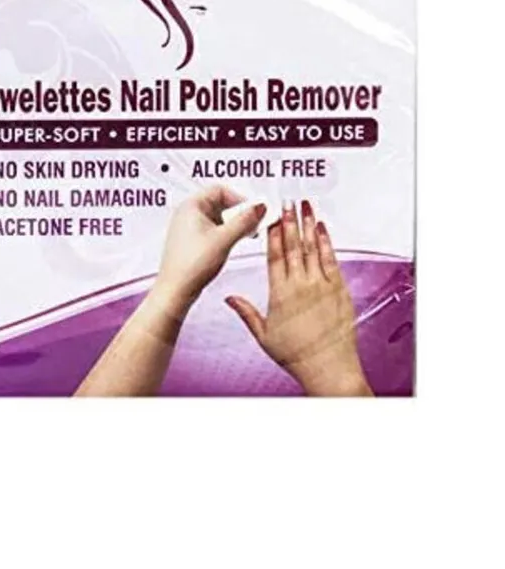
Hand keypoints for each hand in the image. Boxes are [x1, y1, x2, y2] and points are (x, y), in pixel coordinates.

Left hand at [144, 185, 265, 334]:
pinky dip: (226, 233)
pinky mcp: (192, 240)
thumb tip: (259, 207)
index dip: (241, 198)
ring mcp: (188, 227)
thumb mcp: (225, 239)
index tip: (255, 210)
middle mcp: (187, 213)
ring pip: (218, 217)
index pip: (220, 190)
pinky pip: (213, 229)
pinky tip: (234, 242)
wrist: (176, 289)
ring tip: (246, 234)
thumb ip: (245, 220)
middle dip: (239, 212)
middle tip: (253, 223)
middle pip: (220, 202)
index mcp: (191, 206)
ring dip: (234, 223)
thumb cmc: (191, 265)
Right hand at [225, 201, 372, 396]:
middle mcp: (301, 285)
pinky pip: (331, 260)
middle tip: (287, 200)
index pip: (275, 255)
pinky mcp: (339, 290)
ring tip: (305, 205)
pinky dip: (326, 242)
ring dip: (308, 224)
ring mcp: (322, 285)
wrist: (328, 368)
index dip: (273, 233)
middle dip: (290, 221)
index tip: (271, 216)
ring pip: (313, 248)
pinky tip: (322, 228)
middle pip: (294, 245)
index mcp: (280, 293)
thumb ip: (246, 312)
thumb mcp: (264, 335)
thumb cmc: (296, 354)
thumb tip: (229, 298)